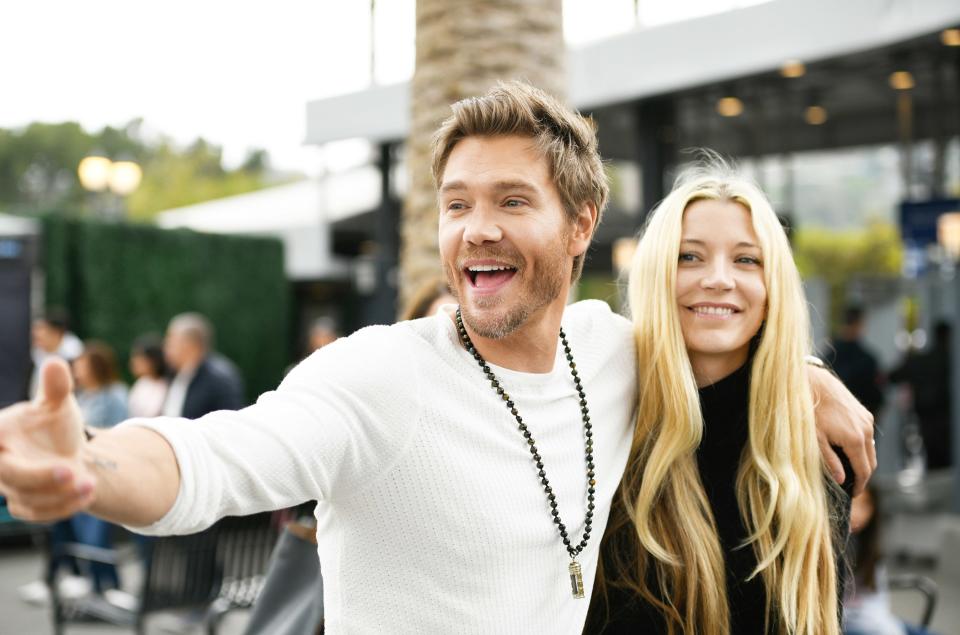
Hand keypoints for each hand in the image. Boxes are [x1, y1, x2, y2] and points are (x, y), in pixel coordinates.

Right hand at [0, 359, 95, 520]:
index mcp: (0, 434)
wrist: (66, 452)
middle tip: (72, 470)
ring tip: (92, 483)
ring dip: (61, 495)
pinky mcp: (25, 505)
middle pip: (9, 475)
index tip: (7, 451)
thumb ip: (56, 387)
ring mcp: (10, 486)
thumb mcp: (58, 404)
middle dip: (40, 476)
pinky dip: (64, 507)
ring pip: (28, 499)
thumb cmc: (55, 424)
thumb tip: (55, 362)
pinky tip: (88, 495)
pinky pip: (40, 513)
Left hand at [808, 366, 875, 494]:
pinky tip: (847, 450)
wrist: (813, 382)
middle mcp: (866, 430)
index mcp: (855, 439)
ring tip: (848, 470)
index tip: (852, 494)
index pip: (864, 470)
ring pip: (871, 449)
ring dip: (863, 461)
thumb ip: (830, 461)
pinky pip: (867, 436)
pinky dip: (861, 447)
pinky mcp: (864, 413)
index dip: (860, 485)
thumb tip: (842, 479)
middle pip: (871, 461)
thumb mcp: (815, 440)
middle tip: (851, 486)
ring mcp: (867, 420)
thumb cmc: (809, 411)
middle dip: (863, 476)